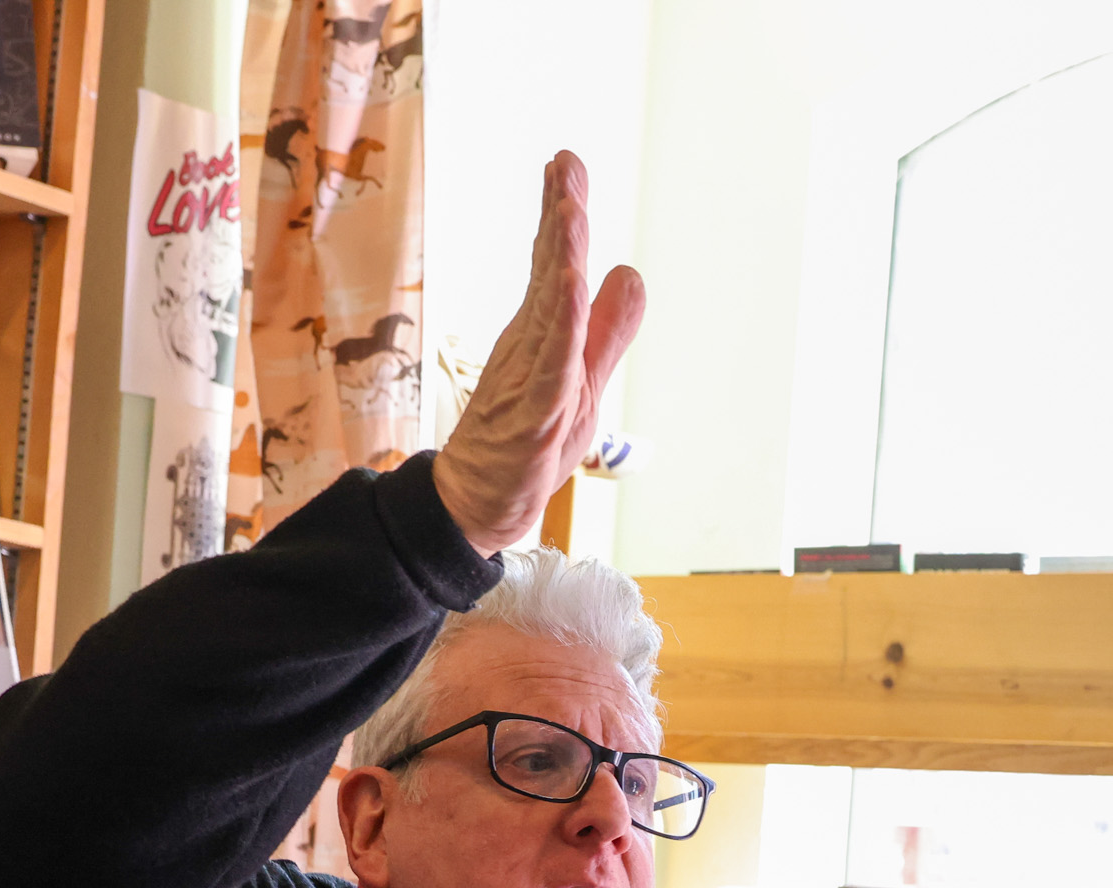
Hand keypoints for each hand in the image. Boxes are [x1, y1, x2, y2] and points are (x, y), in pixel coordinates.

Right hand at [434, 151, 646, 557]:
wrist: (483, 499)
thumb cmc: (529, 438)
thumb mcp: (584, 375)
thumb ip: (608, 328)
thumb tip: (630, 273)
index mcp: (545, 332)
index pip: (555, 263)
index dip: (562, 214)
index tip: (566, 163)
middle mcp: (535, 344)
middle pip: (549, 273)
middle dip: (559, 217)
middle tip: (564, 164)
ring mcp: (533, 377)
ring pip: (550, 311)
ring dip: (560, 260)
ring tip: (569, 213)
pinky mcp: (535, 414)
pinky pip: (551, 364)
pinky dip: (561, 328)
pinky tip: (569, 290)